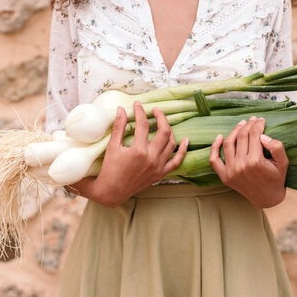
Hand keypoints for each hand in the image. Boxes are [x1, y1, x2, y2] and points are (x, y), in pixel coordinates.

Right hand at [66, 100, 188, 206]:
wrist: (112, 191)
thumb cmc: (110, 169)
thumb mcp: (112, 147)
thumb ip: (118, 127)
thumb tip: (121, 109)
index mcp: (138, 150)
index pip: (143, 124)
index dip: (140, 111)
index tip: (138, 105)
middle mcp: (151, 158)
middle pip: (163, 131)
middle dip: (161, 117)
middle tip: (155, 110)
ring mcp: (158, 167)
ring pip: (172, 144)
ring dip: (170, 130)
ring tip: (163, 122)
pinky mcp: (160, 174)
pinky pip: (176, 162)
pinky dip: (183, 151)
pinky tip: (186, 140)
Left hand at [209, 116, 288, 208]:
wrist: (267, 198)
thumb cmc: (276, 179)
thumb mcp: (283, 162)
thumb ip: (276, 147)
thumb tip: (262, 135)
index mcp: (255, 161)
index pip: (254, 134)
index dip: (258, 124)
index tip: (261, 120)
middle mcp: (241, 165)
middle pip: (242, 137)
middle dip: (248, 125)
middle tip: (252, 120)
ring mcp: (230, 171)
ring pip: (228, 143)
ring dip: (234, 131)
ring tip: (241, 124)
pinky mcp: (224, 176)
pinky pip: (214, 160)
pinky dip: (214, 147)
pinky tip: (219, 136)